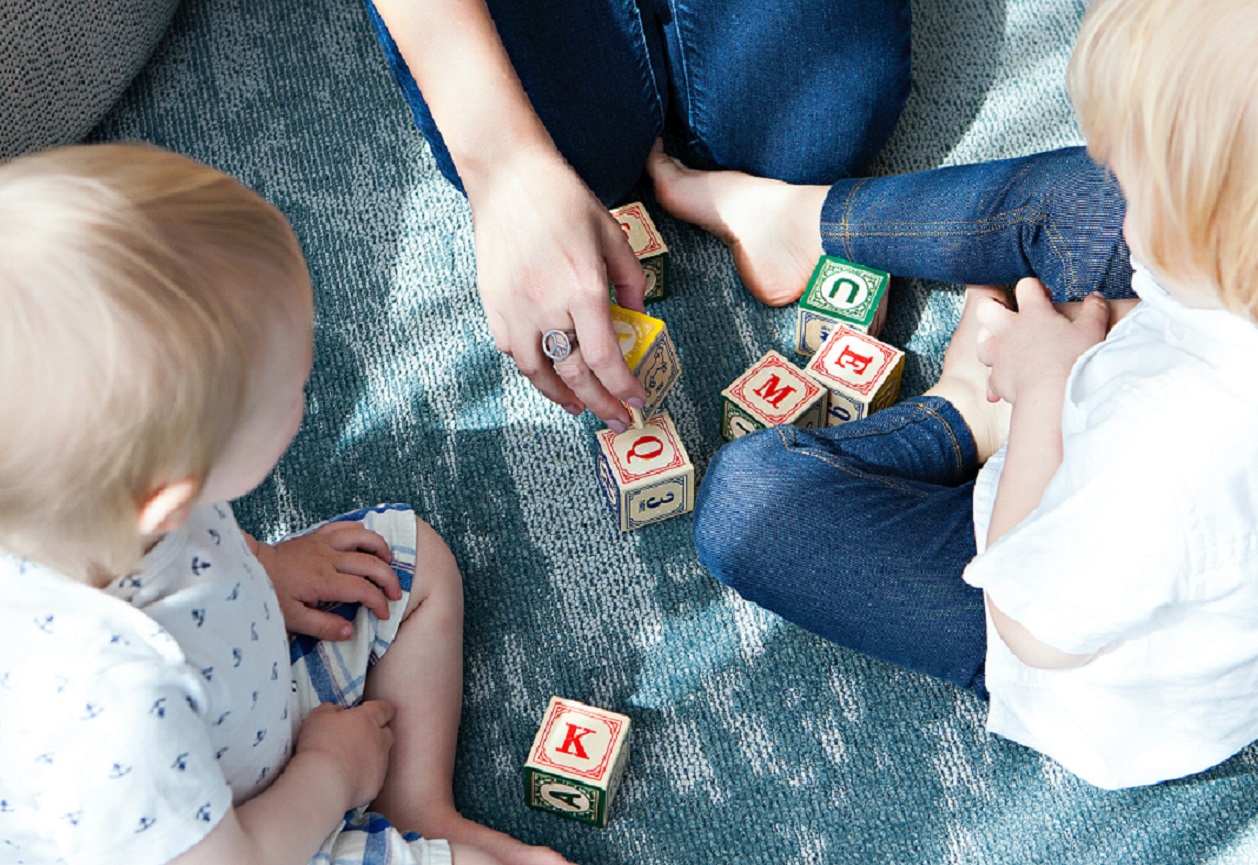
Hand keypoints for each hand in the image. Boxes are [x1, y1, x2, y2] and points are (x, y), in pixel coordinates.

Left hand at [254, 522, 400, 640]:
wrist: (250, 568)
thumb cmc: (270, 594)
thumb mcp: (292, 619)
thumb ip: (322, 626)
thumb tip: (350, 631)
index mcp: (323, 581)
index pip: (362, 590)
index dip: (379, 602)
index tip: (383, 614)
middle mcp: (328, 558)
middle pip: (370, 563)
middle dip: (389, 579)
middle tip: (395, 594)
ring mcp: (323, 543)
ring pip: (363, 537)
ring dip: (381, 548)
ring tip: (388, 562)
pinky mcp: (317, 535)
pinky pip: (345, 526)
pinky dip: (361, 531)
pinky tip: (367, 541)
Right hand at [295, 701, 394, 809]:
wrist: (324, 781)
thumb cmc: (320, 744)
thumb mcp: (319, 717)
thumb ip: (330, 710)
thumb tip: (336, 710)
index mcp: (367, 719)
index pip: (384, 708)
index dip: (382, 709)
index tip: (377, 710)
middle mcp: (379, 740)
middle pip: (387, 733)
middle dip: (378, 733)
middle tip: (359, 737)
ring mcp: (380, 764)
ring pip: (381, 757)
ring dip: (369, 757)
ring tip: (349, 762)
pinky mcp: (376, 785)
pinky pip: (373, 778)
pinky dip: (364, 777)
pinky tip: (347, 780)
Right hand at [464, 144, 648, 428]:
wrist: (508, 177)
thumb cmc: (564, 200)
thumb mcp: (612, 235)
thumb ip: (631, 281)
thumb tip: (638, 319)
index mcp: (583, 288)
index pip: (605, 358)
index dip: (622, 387)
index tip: (636, 402)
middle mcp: (547, 306)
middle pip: (575, 375)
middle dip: (601, 404)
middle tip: (617, 420)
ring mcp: (515, 308)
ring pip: (539, 373)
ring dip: (562, 397)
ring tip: (581, 406)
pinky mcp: (493, 305)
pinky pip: (514, 352)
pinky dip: (534, 370)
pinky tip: (549, 373)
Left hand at [976, 278, 1109, 404]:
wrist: (1052, 396)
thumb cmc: (1073, 361)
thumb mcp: (1092, 330)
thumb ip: (1094, 310)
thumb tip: (1095, 297)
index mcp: (1033, 313)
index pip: (1025, 286)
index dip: (1034, 288)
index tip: (1046, 298)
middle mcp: (1010, 330)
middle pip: (986, 308)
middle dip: (994, 308)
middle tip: (1010, 316)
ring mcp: (999, 354)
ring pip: (981, 340)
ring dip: (990, 342)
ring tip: (1005, 346)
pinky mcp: (996, 378)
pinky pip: (989, 376)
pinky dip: (996, 379)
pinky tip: (1005, 384)